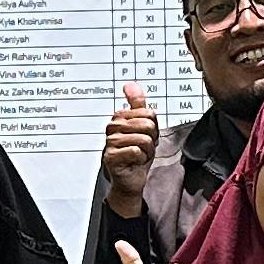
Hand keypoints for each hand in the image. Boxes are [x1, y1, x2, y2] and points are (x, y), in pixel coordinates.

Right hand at [101, 84, 160, 215]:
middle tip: (143, 148)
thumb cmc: (136, 154)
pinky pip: (135, 151)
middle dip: (151, 140)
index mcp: (120, 117)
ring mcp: (110, 142)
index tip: (146, 136)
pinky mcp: (110, 157)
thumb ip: (138, 104)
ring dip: (146, 151)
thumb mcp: (142, 126)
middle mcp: (112, 127)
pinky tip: (133, 162)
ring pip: (142, 139)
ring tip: (138, 156)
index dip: (153, 127)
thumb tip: (130, 84)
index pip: (148, 113)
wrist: (130, 179)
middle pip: (146, 125)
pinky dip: (140, 159)